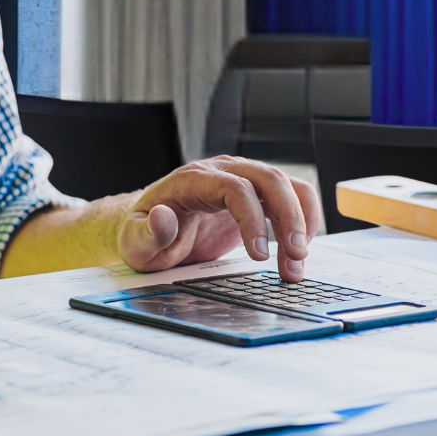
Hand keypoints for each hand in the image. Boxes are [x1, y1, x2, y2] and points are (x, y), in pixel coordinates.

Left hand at [117, 156, 324, 280]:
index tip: (259, 255)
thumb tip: (161, 218)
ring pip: (286, 186)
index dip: (252, 218)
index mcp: (193, 179)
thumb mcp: (135, 241)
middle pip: (269, 179)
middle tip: (295, 257)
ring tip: (297, 263)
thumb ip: (147, 233)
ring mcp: (242, 180)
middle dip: (289, 217)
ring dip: (301, 221)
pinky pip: (290, 197)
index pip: (234, 187)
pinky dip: (302, 220)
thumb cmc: (143, 233)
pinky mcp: (255, 196)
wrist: (150, 228)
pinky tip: (297, 250)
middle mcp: (222, 172)